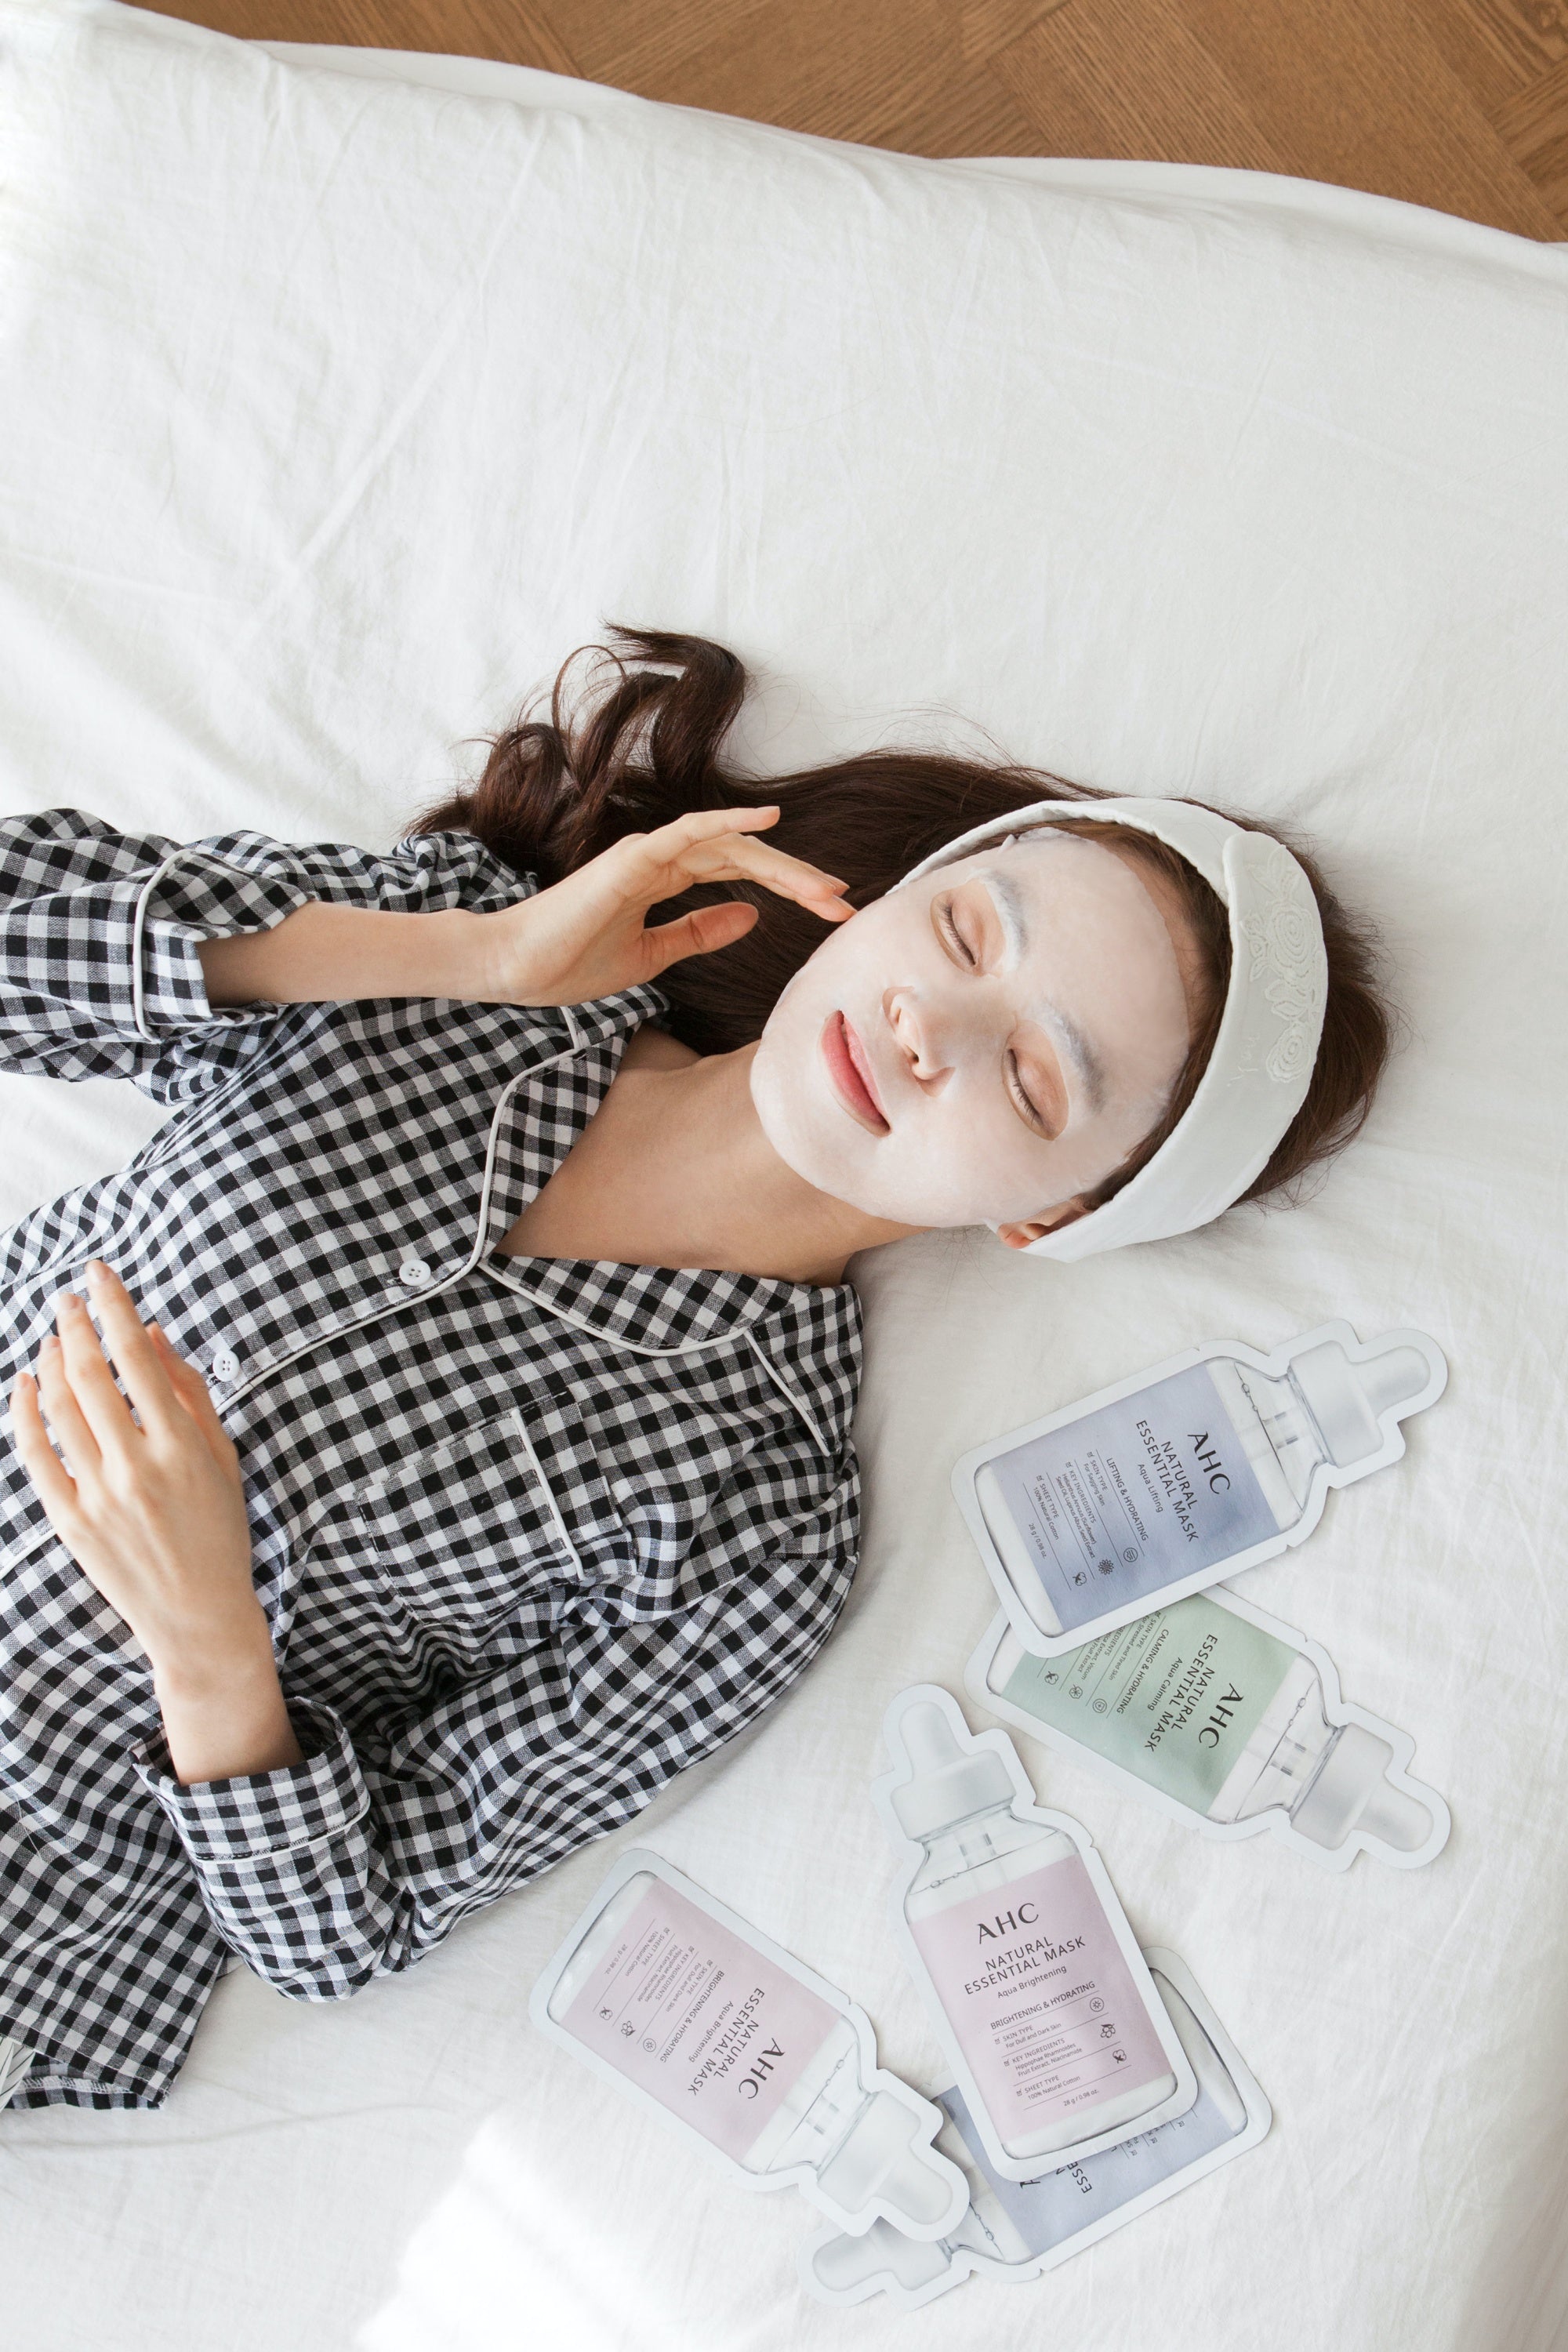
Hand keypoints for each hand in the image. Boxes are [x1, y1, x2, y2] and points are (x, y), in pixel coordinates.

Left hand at [9, 1262, 300, 1782]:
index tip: (99, 1273)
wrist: (197, 1614)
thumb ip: (188, 1391)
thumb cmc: (219, 1530)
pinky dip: (24, 1413)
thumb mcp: (222, 1456)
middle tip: (69, 1301)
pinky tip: (24, 1385)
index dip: (114, 1307)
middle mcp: (137, 1467)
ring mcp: (99, 1496)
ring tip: (51, 1338)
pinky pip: (35, 1455)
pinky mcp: (69, 1521)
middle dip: (74, 1326)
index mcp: (182, 1447)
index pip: (136, 1358)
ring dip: (49, 1362)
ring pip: (58, 1409)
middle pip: (88, 1376)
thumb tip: (151, 1333)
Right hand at [480, 805, 853, 1005]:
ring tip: (825, 886)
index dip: (789, 888)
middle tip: (845, 902)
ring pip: (730, 845)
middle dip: (799, 879)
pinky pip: (690, 831)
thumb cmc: (570, 963)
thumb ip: (699, 932)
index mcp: (664, 878)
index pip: (741, 873)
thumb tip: (751, 915)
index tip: (832, 911)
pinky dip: (730, 821)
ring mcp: (647, 853)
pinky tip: (770, 820)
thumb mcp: (652, 955)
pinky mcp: (633, 858)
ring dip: (782, 864)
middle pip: (746, 856)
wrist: (516, 971)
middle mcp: (661, 857)